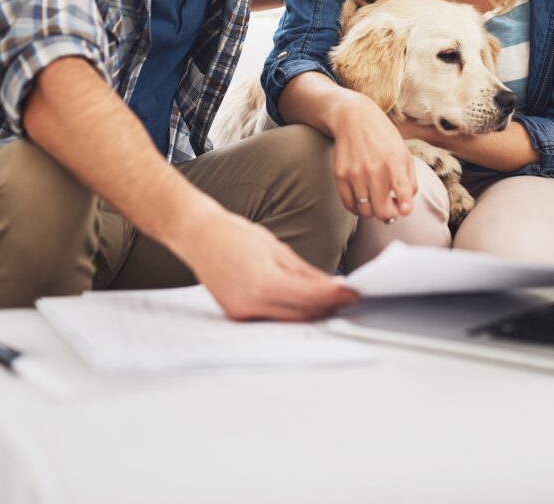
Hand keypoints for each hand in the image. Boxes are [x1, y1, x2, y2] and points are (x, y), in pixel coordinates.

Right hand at [184, 202, 357, 320]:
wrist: (199, 236)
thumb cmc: (235, 235)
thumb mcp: (277, 248)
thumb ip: (305, 272)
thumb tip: (330, 286)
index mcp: (264, 282)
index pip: (311, 297)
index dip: (336, 296)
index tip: (354, 293)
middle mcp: (253, 303)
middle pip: (302, 314)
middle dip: (327, 307)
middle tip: (347, 298)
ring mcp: (243, 313)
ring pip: (289, 320)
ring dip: (311, 312)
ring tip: (330, 300)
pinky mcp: (237, 315)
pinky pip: (272, 318)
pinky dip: (290, 312)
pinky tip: (302, 303)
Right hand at [324, 91, 417, 221]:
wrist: (353, 117)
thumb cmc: (382, 136)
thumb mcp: (403, 152)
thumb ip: (410, 180)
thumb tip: (405, 206)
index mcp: (395, 161)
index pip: (404, 194)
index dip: (405, 209)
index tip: (404, 210)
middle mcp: (375, 169)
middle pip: (382, 212)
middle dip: (388, 215)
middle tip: (389, 207)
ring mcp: (356, 173)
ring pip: (365, 211)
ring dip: (372, 211)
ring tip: (375, 201)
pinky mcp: (340, 175)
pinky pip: (349, 205)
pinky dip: (357, 208)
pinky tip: (362, 199)